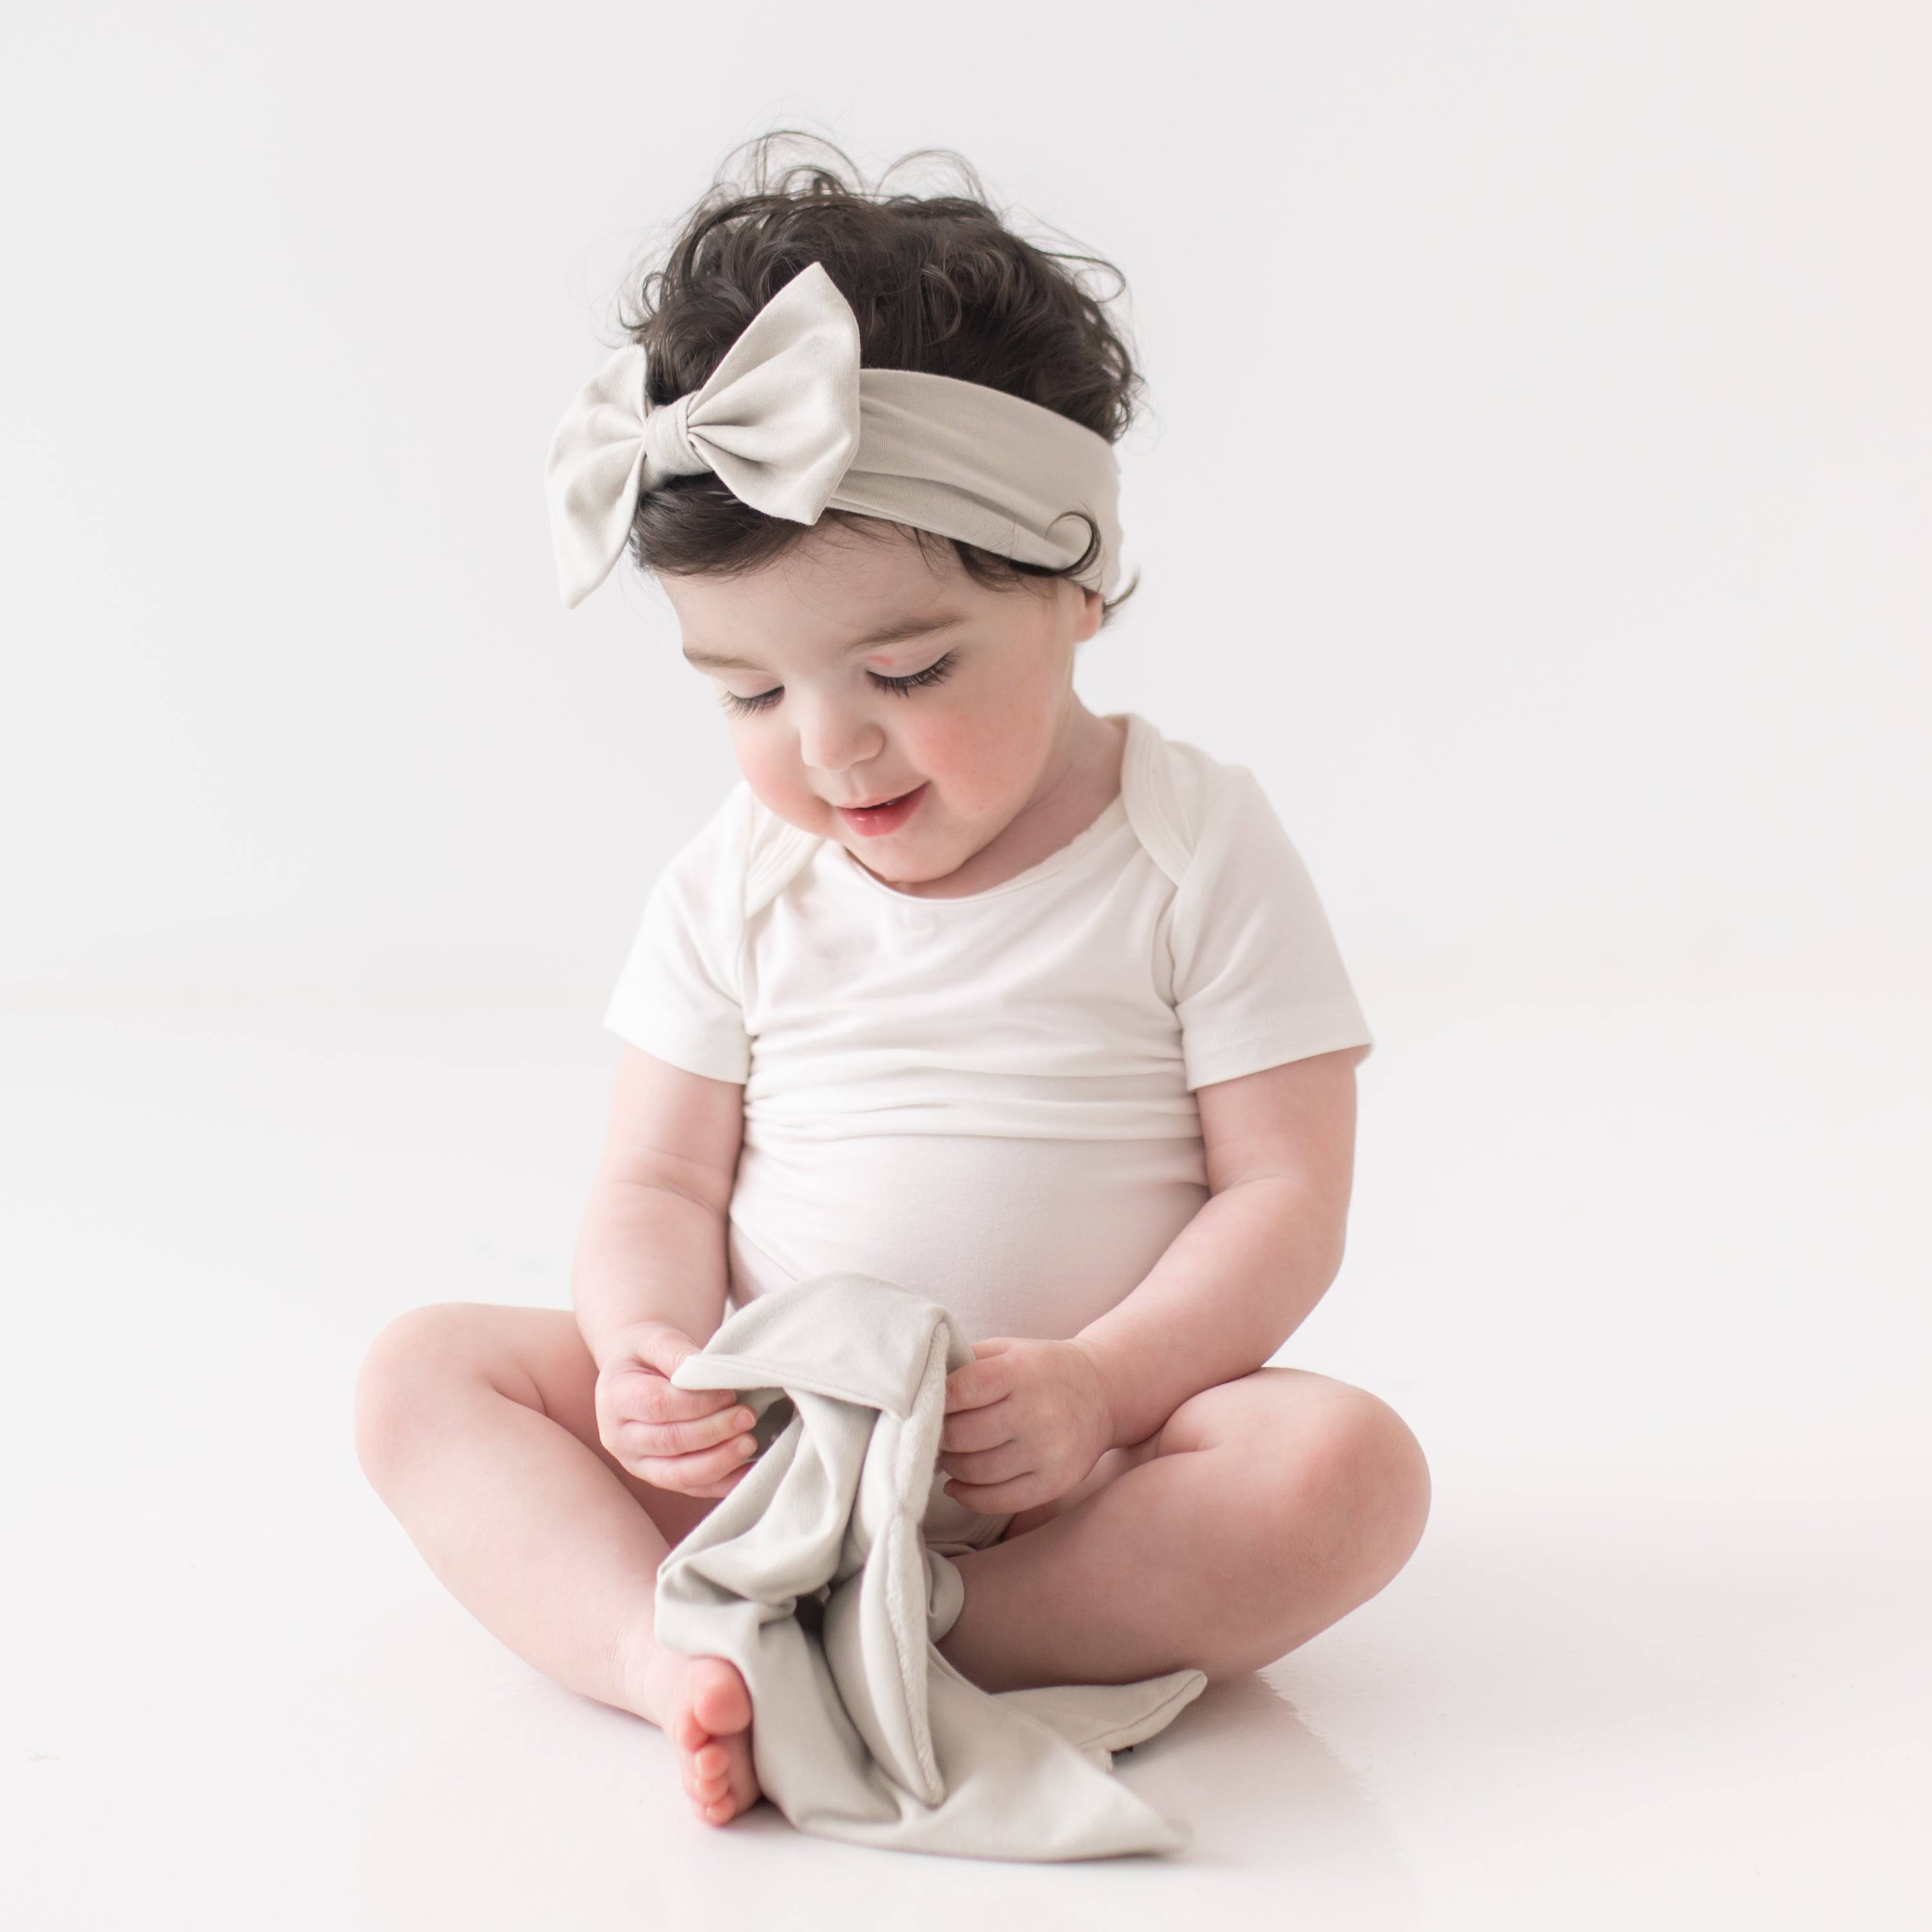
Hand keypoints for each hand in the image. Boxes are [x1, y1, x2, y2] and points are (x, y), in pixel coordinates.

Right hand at [594, 1321, 758, 1498]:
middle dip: (713, 1431)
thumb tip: (710, 1371)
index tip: (729, 1392)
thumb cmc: (649, 1353)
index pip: (658, 1406)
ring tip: (750, 1442)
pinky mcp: (658, 1478)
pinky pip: (692, 1489)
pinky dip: (723, 1484)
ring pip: (678, 1474)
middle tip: (748, 1416)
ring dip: (719, 1461)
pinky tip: (750, 1471)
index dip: (697, 1403)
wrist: (636, 1372)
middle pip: (670, 1441)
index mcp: (615, 1398)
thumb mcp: (657, 1339)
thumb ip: (678, 1353)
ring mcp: (637, 1463)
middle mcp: (619, 1437)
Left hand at [937, 1337, 1113, 1514]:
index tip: (927, 1403)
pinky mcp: (1055, 1482)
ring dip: (951, 1467)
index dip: (936, 1400)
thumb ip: (966, 1362)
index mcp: (1022, 1371)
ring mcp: (1049, 1451)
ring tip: (945, 1456)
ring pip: (978, 1471)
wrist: (1102, 1393)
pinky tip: (957, 1485)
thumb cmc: (1041, 1369)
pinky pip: (1000, 1500)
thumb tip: (917, 1384)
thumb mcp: (1008, 1350)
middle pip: (965, 1436)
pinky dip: (969, 1496)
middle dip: (938, 1437)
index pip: (963, 1390)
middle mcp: (1039, 1411)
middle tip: (931, 1434)